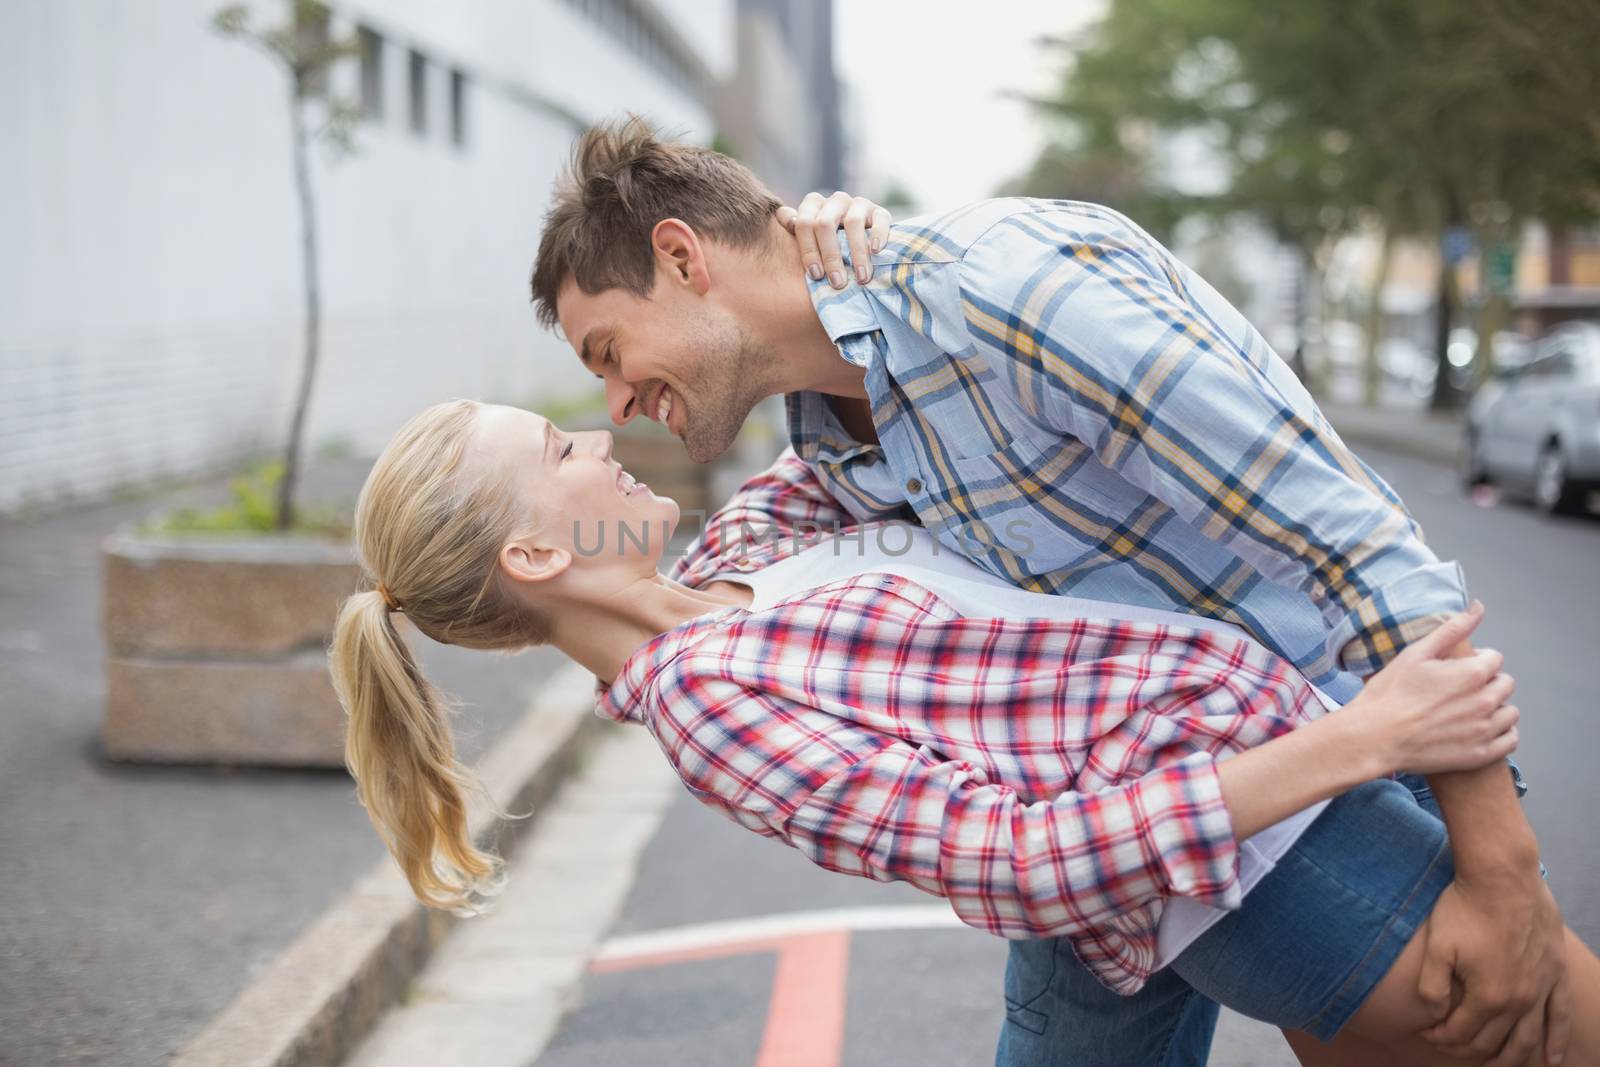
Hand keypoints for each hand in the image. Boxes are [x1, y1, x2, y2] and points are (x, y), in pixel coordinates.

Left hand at [777, 191, 891, 288]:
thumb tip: (782, 217)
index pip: (804, 223)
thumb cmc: (828, 246)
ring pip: (853, 222)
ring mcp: (858, 204)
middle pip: (826, 224)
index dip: (808, 251)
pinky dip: (878, 235)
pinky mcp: (879, 212)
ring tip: (861, 278)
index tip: (816, 276)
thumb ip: (794, 229)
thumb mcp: (809, 239)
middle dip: (830, 256)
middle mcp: (835, 201)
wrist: (861, 242)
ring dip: (857, 254)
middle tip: (837, 282)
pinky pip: (880, 219)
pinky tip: (876, 251)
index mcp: (814, 205)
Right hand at [1349, 602, 1519, 775]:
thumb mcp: (1416, 653)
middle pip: (1505, 684)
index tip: (1455, 669)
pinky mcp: (1481, 754)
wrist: (1374, 737)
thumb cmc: (1390, 693)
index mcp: (1473, 673)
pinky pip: (1510, 740)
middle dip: (1487, 682)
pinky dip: (1500, 733)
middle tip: (1458, 690)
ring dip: (1496, 708)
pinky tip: (1478, 729)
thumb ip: (1452, 629)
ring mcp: (1485, 730)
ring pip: (1510, 712)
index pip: (1494, 658)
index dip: (1475, 659)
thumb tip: (1478, 606)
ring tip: (1468, 711)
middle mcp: (1486, 701)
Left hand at [1418, 875, 1571, 1065]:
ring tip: (1494, 1066)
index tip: (1427, 1033)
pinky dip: (1557, 1042)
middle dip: (1466, 1049)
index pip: (1460, 1033)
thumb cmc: (1465, 908)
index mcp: (1488, 996)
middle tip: (1449, 1045)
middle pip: (1492, 1040)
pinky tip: (1553, 1060)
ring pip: (1527, 1038)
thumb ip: (1432, 987)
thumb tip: (1434, 1015)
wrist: (1503, 876)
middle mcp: (1519, 1001)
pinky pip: (1560, 1017)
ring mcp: (1541, 989)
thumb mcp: (1437, 947)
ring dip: (1510, 1057)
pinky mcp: (1556, 974)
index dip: (1440, 1038)